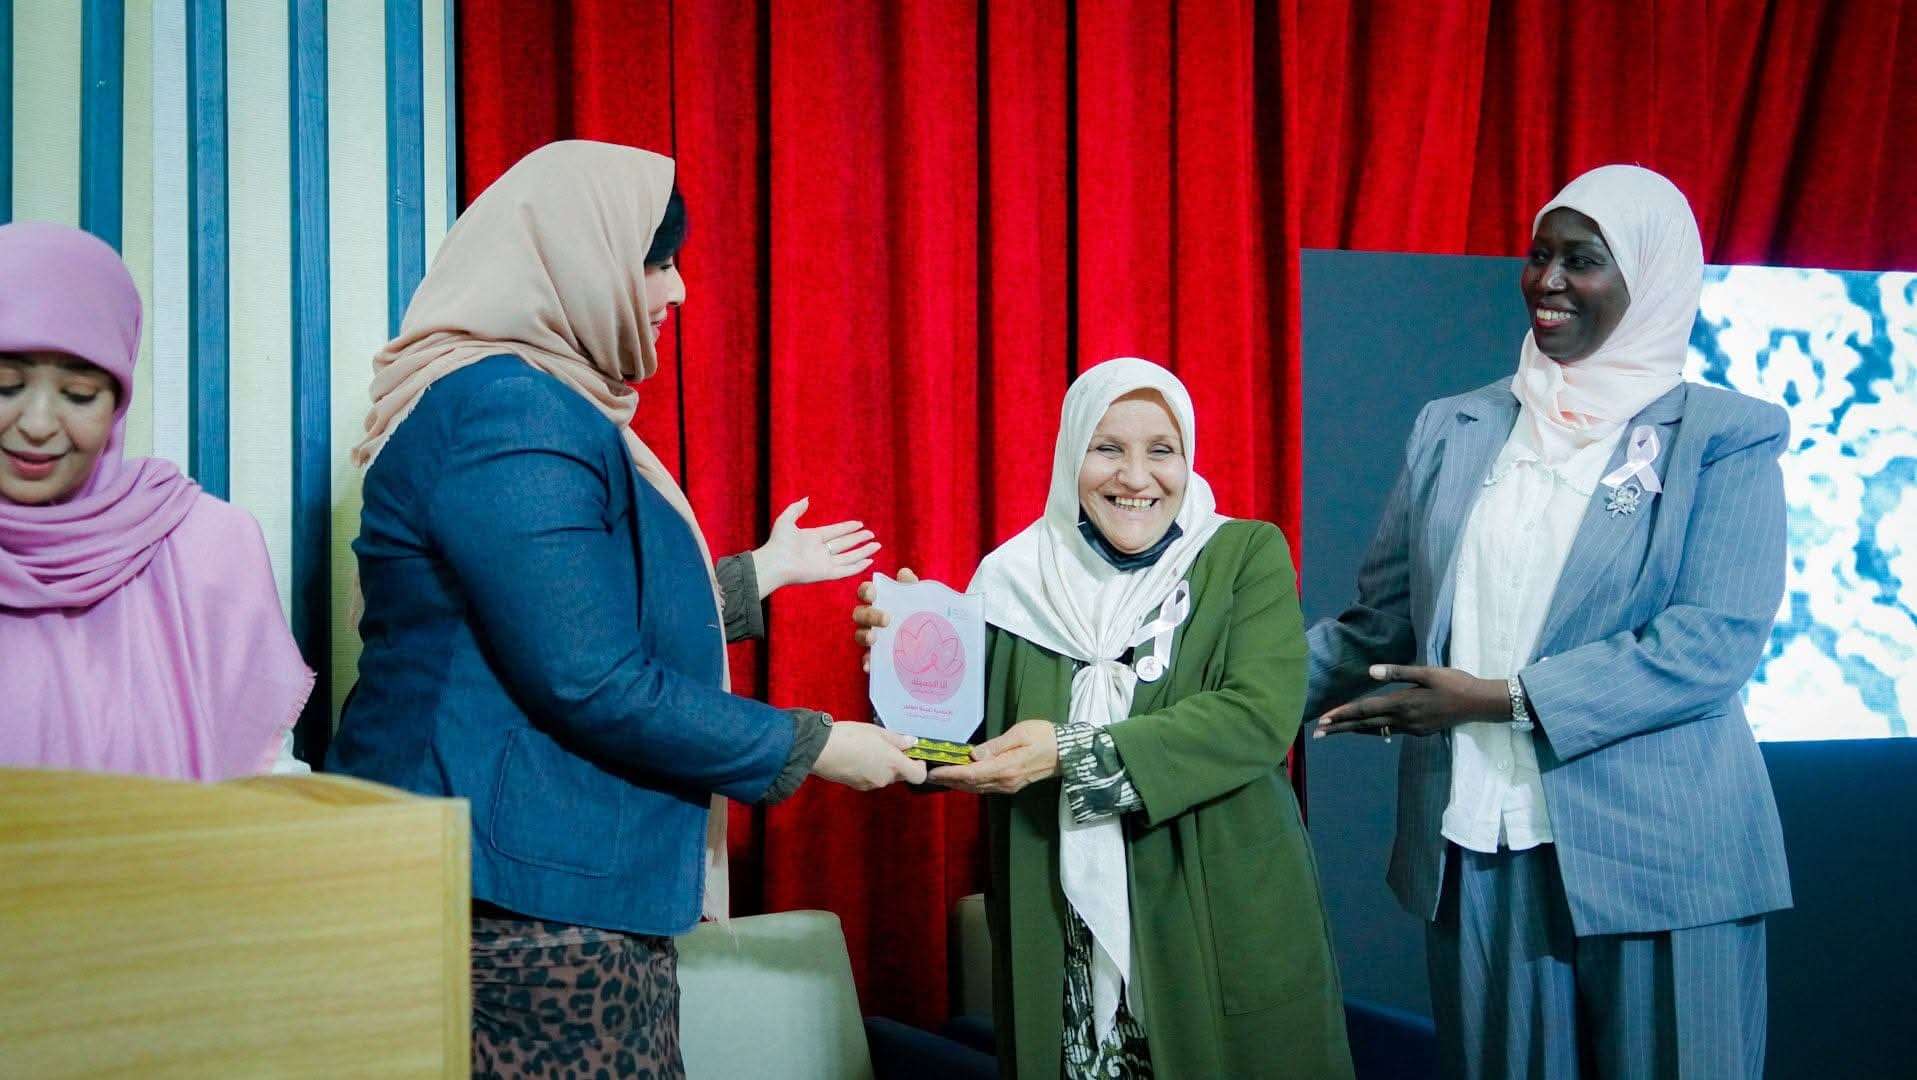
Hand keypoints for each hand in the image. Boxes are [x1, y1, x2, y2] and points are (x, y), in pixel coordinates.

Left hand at [751, 498, 879, 594]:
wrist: (774, 562)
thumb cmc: (777, 542)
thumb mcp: (786, 520)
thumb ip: (796, 509)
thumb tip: (806, 499)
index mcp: (812, 538)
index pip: (835, 532)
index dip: (847, 528)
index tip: (859, 524)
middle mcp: (821, 551)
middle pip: (845, 544)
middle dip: (859, 539)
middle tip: (871, 534)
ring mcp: (825, 563)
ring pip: (849, 556)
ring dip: (863, 551)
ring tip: (877, 545)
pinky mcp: (827, 573)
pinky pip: (846, 570)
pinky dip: (858, 566)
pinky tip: (869, 561)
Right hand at [811, 722, 927, 789]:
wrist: (821, 750)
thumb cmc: (850, 737)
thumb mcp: (877, 732)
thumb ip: (897, 740)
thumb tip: (912, 742)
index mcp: (893, 763)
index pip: (919, 776)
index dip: (920, 767)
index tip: (914, 755)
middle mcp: (885, 778)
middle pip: (901, 775)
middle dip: (898, 763)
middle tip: (888, 746)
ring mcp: (871, 784)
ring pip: (885, 777)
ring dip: (883, 766)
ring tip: (869, 749)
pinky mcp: (858, 786)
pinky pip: (871, 779)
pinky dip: (870, 770)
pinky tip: (858, 757)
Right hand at [852, 567, 917, 671]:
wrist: (935, 641)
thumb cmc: (920, 613)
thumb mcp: (920, 599)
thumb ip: (912, 587)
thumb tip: (903, 573)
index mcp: (880, 601)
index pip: (866, 592)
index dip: (866, 591)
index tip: (873, 594)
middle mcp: (872, 619)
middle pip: (860, 613)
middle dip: (870, 614)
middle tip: (886, 619)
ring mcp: (873, 638)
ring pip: (860, 635)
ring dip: (865, 636)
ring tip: (874, 639)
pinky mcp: (877, 657)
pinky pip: (867, 659)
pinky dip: (866, 661)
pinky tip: (869, 665)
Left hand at [926, 719, 1058, 794]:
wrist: (1068, 752)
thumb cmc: (1045, 736)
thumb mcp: (1020, 733)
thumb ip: (995, 745)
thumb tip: (973, 755)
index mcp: (1005, 768)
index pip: (970, 773)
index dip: (950, 773)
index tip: (932, 771)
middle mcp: (1004, 781)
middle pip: (970, 784)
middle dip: (948, 780)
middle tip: (927, 775)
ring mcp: (1008, 786)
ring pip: (977, 788)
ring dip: (957, 784)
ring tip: (940, 778)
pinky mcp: (1011, 785)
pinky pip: (985, 787)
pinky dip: (970, 784)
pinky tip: (962, 779)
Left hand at [1313, 664, 1509, 738]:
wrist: (1480, 704)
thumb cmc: (1454, 683)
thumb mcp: (1427, 672)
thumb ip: (1397, 672)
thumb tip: (1370, 672)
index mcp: (1402, 703)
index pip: (1364, 710)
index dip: (1342, 714)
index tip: (1323, 720)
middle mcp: (1403, 719)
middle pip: (1365, 725)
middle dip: (1340, 728)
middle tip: (1318, 734)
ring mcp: (1412, 728)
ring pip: (1376, 730)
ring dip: (1355, 731)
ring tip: (1336, 732)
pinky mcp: (1420, 731)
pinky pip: (1391, 731)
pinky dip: (1374, 731)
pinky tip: (1368, 730)